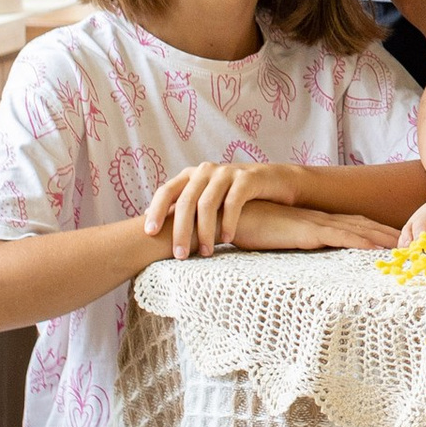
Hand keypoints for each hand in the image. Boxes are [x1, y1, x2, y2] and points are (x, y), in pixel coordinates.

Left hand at [144, 161, 304, 256]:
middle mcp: (206, 171)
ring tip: (205, 253)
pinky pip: (233, 202)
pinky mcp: (248, 178)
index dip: (156, 211)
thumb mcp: (208, 198)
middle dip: (180, 230)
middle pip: (185, 201)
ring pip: (207, 204)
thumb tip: (149, 221)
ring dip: (204, 231)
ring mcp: (227, 173)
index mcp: (192, 175)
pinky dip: (228, 222)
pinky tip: (228, 239)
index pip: (166, 191)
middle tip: (179, 255)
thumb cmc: (237, 198)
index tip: (149, 234)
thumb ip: (184, 207)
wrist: (277, 183)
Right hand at [225, 197, 398, 253]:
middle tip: (417, 242)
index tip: (397, 241)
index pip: (352, 225)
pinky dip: (361, 242)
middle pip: (363, 225)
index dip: (375, 232)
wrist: (224, 215)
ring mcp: (313, 224)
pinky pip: (339, 237)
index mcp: (312, 221)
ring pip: (358, 230)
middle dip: (390, 233)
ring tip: (408, 247)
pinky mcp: (305, 232)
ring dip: (384, 238)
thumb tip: (301, 255)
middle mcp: (318, 219)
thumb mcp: (273, 238)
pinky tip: (378, 249)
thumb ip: (289, 243)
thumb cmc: (244, 227)